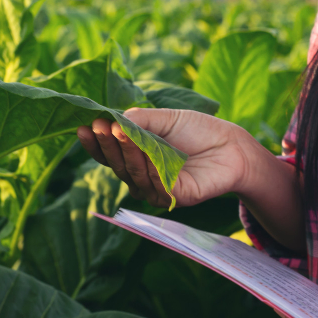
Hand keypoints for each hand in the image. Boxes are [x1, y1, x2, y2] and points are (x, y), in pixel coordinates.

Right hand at [77, 108, 262, 207]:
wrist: (232, 145)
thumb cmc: (198, 131)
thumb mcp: (165, 119)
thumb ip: (139, 121)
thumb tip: (113, 119)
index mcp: (138, 158)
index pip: (110, 155)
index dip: (96, 144)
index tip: (85, 127)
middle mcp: (143, 177)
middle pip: (117, 165)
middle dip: (107, 146)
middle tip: (101, 127)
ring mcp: (157, 190)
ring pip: (133, 174)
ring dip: (126, 152)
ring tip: (120, 131)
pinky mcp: (174, 198)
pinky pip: (155, 184)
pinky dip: (149, 166)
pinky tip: (145, 150)